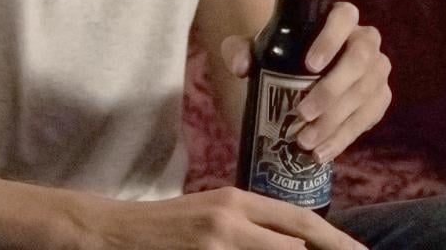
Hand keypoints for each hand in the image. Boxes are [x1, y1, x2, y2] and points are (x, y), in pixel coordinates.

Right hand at [86, 186, 364, 249]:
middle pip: (294, 243)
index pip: (299, 220)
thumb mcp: (213, 213)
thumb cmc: (166, 227)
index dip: (334, 239)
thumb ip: (251, 224)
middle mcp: (230, 218)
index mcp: (237, 200)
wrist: (111, 231)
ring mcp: (214, 243)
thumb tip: (294, 242)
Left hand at [220, 1, 391, 162]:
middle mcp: (365, 40)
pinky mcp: (380, 98)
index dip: (331, 39)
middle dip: (333, 89)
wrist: (300, 77)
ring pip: (367, 92)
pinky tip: (322, 152)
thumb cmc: (280, 54)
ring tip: (306, 141)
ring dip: (336, 121)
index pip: (344, 16)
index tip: (309, 65)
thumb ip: (239, 49)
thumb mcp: (256, 48)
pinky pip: (370, 117)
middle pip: (361, 58)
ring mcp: (377, 70)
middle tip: (302, 113)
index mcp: (339, 18)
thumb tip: (241, 66)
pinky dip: (345, 137)